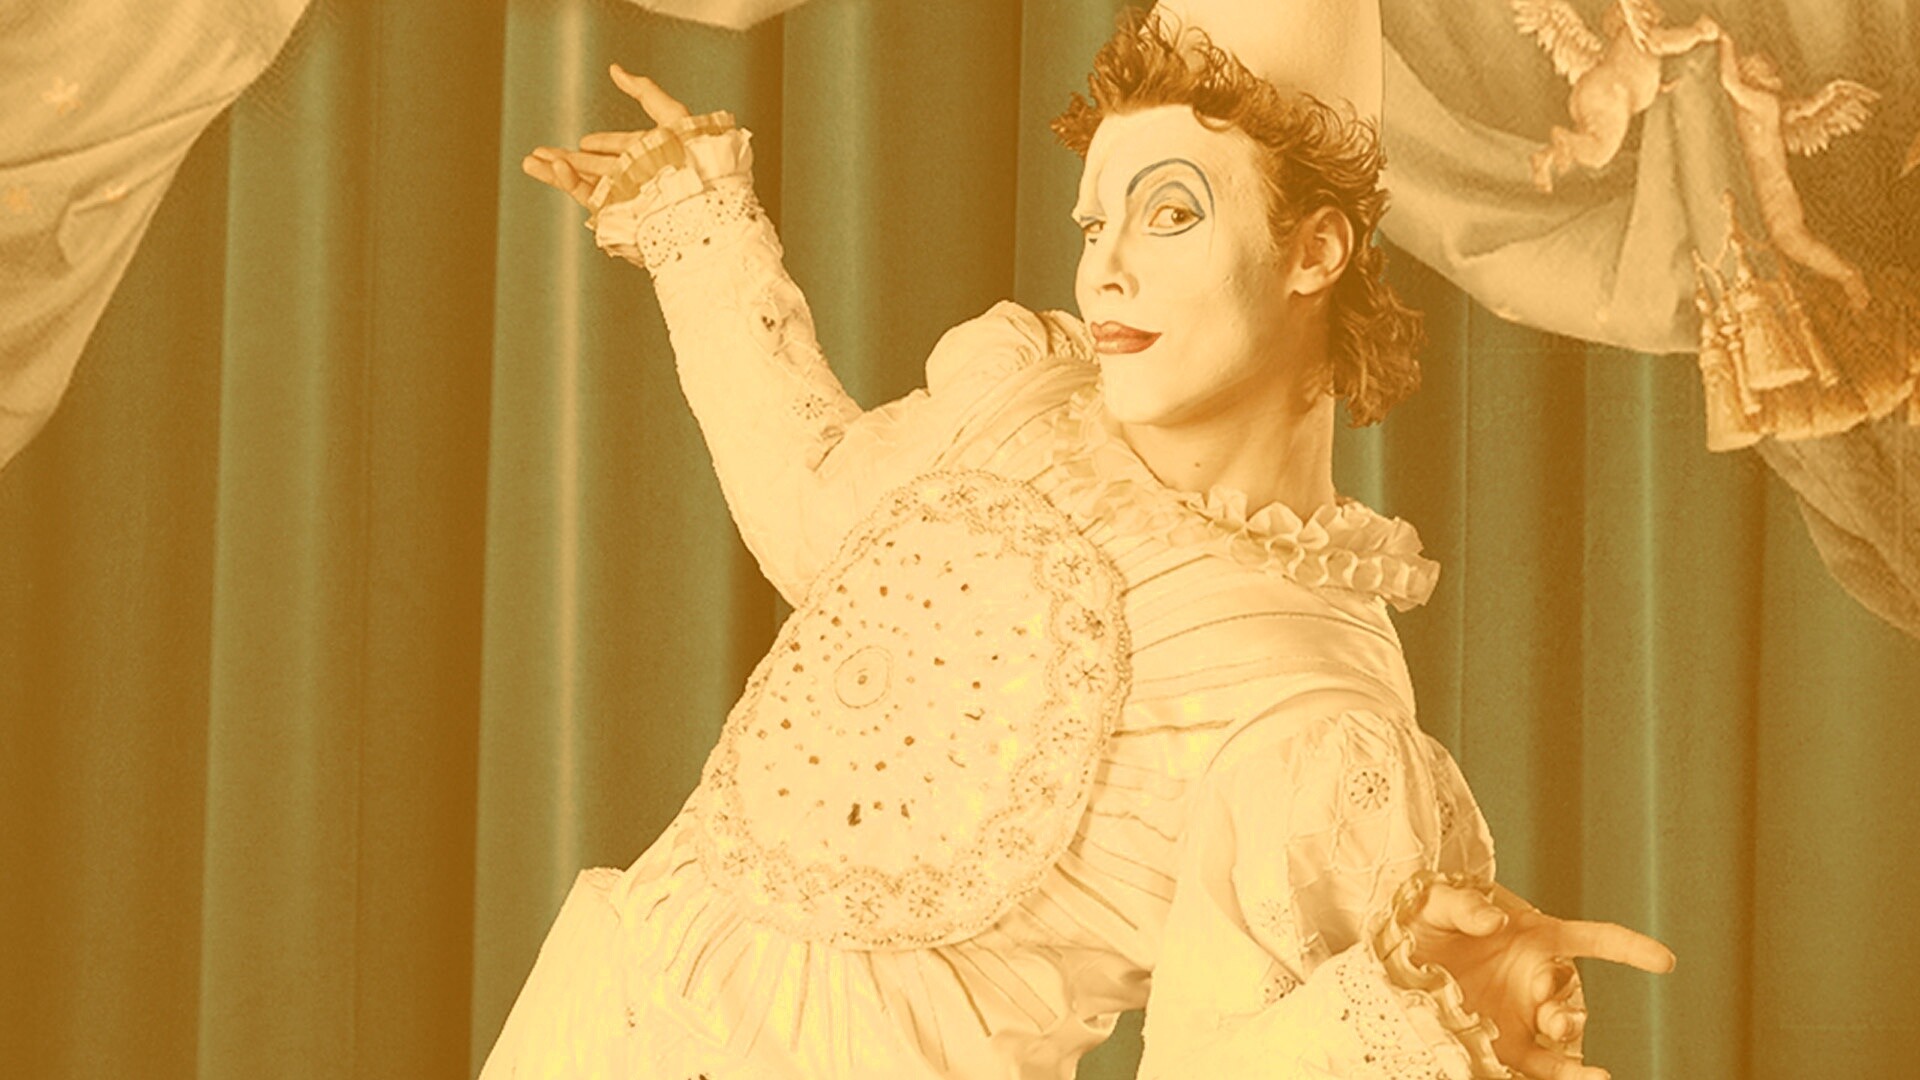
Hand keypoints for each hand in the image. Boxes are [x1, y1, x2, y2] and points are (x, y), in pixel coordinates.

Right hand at [520, 64, 691, 207]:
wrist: (698, 199)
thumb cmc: (694, 158)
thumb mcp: (671, 114)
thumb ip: (644, 91)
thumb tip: (616, 69)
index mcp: (654, 155)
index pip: (622, 148)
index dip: (602, 143)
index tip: (584, 141)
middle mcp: (638, 177)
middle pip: (595, 168)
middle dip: (565, 159)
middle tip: (538, 154)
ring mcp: (626, 196)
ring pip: (585, 183)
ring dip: (555, 171)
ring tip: (530, 162)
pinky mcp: (618, 213)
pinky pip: (589, 196)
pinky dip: (569, 180)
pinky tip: (555, 165)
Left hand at [1409, 882, 1674, 1079]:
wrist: (1391, 962)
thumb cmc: (1420, 923)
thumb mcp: (1434, 902)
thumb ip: (1463, 904)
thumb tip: (1494, 921)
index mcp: (1533, 938)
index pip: (1592, 939)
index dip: (1627, 947)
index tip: (1664, 960)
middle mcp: (1536, 980)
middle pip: (1569, 992)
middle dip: (1563, 1001)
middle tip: (1546, 1005)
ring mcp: (1524, 1017)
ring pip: (1563, 1034)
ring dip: (1570, 1042)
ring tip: (1576, 1057)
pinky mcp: (1506, 1047)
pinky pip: (1542, 1067)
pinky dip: (1564, 1077)